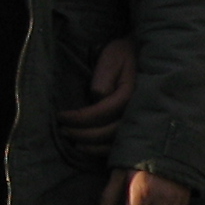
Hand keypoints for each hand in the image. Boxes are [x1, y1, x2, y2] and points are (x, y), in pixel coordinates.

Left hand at [59, 34, 137, 150]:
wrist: (144, 56)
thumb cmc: (124, 55)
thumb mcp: (113, 58)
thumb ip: (104, 77)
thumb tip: (97, 96)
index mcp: (130, 94)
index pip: (102, 112)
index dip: (79, 118)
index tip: (61, 116)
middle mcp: (138, 110)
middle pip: (109, 131)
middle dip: (83, 134)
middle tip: (63, 130)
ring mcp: (140, 120)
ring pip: (115, 142)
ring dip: (92, 145)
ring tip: (73, 141)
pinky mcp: (137, 125)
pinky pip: (121, 144)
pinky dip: (103, 150)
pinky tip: (88, 147)